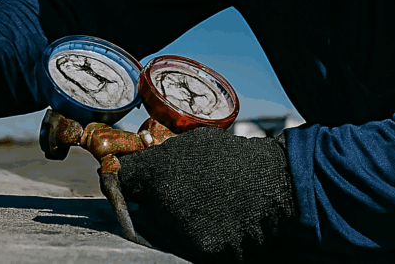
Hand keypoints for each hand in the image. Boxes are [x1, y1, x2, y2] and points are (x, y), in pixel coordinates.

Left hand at [118, 127, 295, 262]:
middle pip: (136, 212)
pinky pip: (183, 244)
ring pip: (159, 231)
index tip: (122, 181)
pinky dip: (191, 234)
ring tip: (194, 204)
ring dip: (166, 221)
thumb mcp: (191, 143)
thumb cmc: (232, 158)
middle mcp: (163, 205)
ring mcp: (182, 232)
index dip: (120, 181)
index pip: (120, 182)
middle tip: (165, 195)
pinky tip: (209, 218)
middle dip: (145, 204)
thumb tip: (132, 164)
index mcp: (158, 173)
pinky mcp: (201, 251)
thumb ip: (157, 155)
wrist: (275, 185)